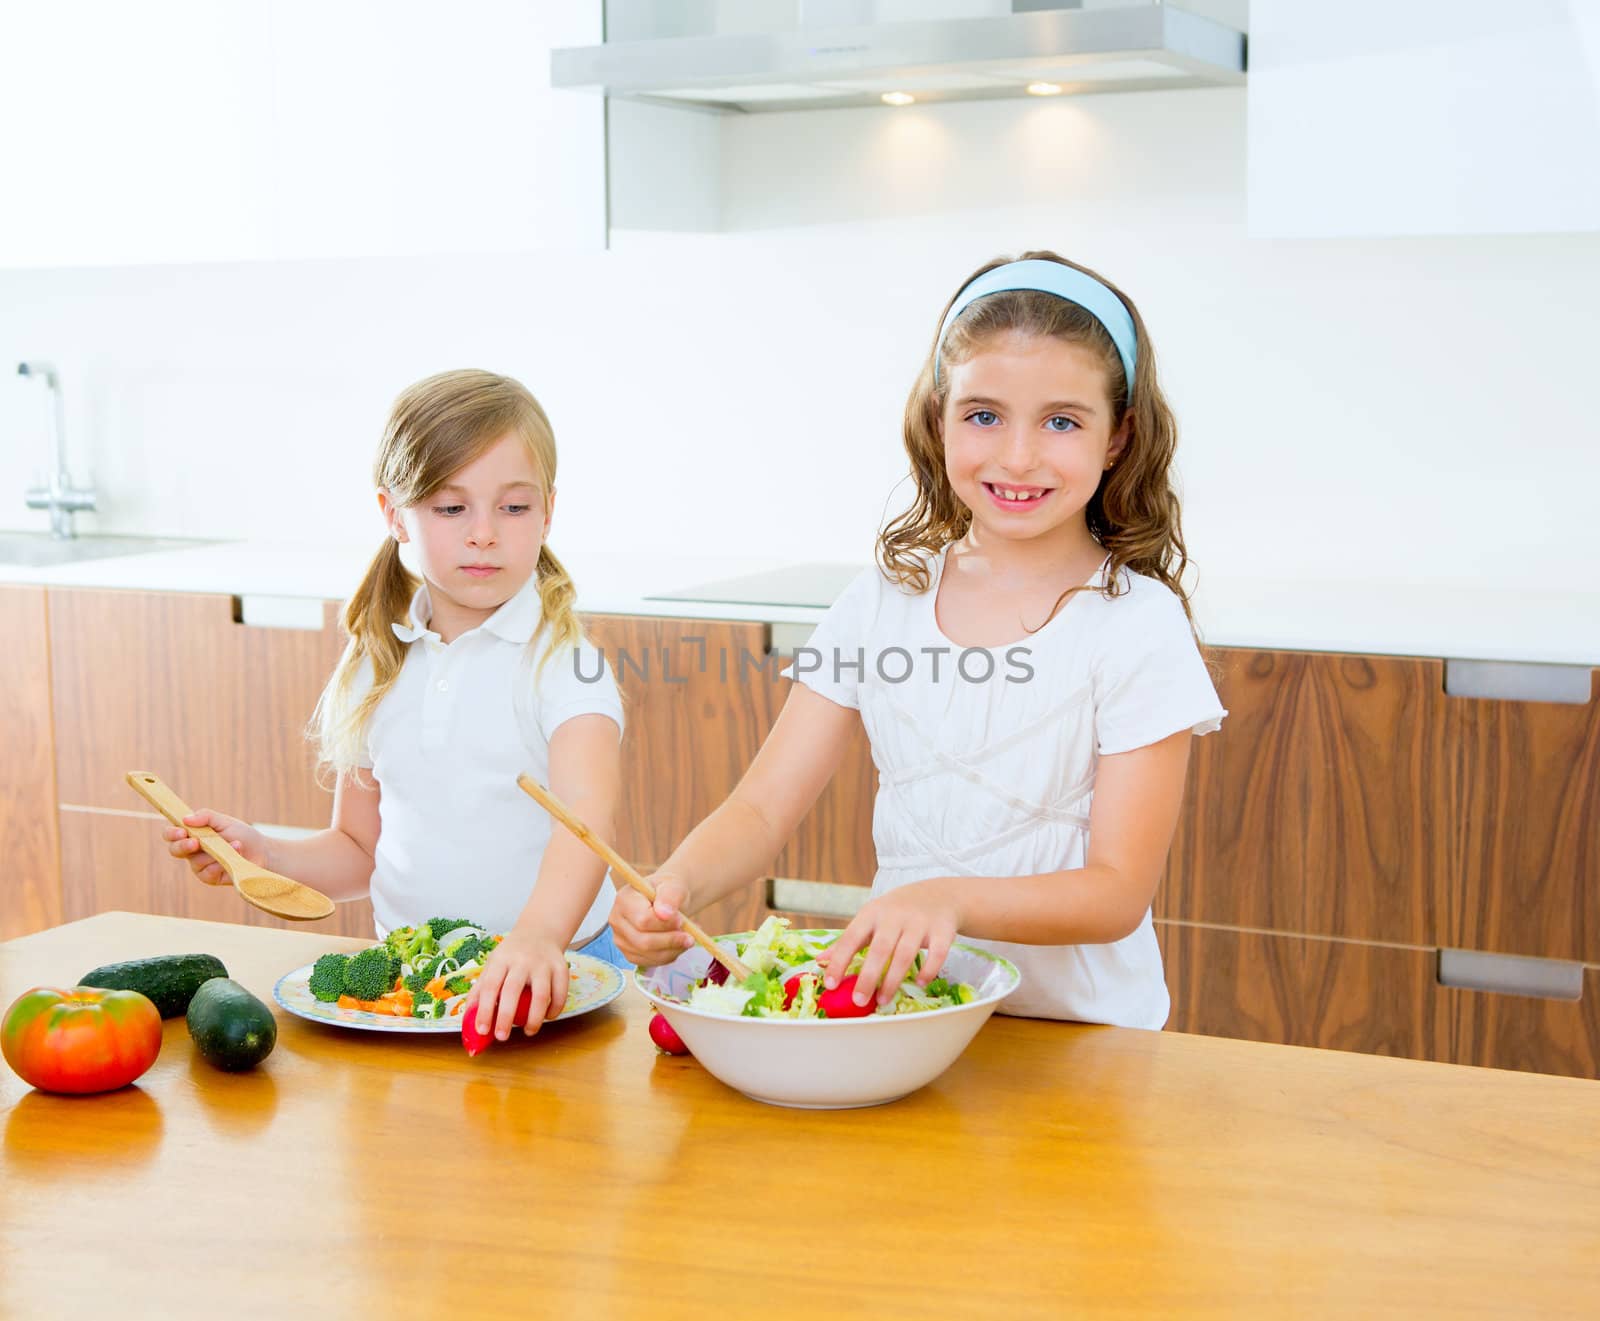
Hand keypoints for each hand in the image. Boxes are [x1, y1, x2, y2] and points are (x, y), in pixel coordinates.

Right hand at [163, 810, 268, 885]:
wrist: (261, 852)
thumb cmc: (242, 834)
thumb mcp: (224, 821)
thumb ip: (206, 817)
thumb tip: (186, 818)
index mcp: (192, 834)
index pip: (171, 834)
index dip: (171, 833)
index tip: (182, 831)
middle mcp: (192, 851)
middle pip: (175, 850)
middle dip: (183, 846)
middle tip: (196, 843)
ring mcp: (199, 865)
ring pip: (195, 861)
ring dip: (215, 852)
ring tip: (235, 844)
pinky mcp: (209, 878)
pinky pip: (208, 872)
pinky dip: (221, 863)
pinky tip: (235, 855)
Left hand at [469, 927, 569, 1041]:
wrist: (540, 932)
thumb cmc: (512, 955)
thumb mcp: (493, 965)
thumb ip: (481, 989)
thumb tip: (469, 1019)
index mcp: (501, 960)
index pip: (490, 986)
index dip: (485, 1010)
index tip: (481, 1030)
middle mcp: (522, 960)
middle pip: (513, 990)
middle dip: (506, 1017)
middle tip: (502, 1037)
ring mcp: (543, 964)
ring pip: (541, 994)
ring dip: (534, 1018)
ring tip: (528, 1031)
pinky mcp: (561, 967)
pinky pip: (561, 993)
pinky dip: (555, 1009)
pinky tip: (547, 1017)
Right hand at [609, 873, 693, 966]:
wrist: (667, 899)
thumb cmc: (668, 889)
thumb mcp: (673, 885)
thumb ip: (670, 897)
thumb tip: (664, 914)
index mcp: (624, 899)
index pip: (642, 920)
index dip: (665, 925)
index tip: (682, 920)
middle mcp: (617, 920)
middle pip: (643, 941)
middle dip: (671, 941)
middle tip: (690, 936)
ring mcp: (621, 939)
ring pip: (648, 954)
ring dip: (673, 950)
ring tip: (688, 938)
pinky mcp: (630, 953)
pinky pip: (651, 962)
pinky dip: (669, 956)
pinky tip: (677, 944)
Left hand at [820, 879, 963, 1008]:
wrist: (937, 894)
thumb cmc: (896, 911)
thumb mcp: (870, 919)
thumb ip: (848, 940)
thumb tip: (820, 961)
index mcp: (872, 913)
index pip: (851, 938)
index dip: (839, 961)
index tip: (830, 984)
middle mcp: (894, 916)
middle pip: (880, 949)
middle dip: (868, 977)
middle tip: (858, 1000)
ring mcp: (919, 922)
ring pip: (905, 954)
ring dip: (893, 980)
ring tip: (883, 1000)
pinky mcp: (942, 930)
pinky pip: (937, 953)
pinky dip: (928, 970)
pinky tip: (920, 983)